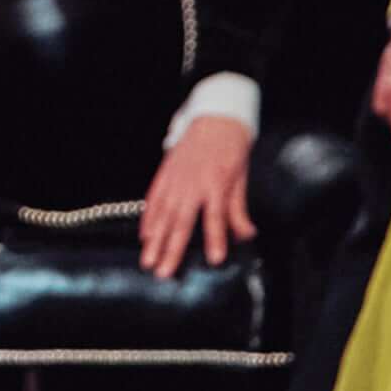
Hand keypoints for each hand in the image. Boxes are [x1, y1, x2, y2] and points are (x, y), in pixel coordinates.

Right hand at [139, 112, 252, 278]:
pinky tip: (144, 236)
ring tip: (148, 260)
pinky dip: (148, 219)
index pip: (216, 216)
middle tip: (163, 272)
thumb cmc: (231, 149)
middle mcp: (192, 183)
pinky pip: (153, 200)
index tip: (215, 259)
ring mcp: (175, 179)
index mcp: (216, 184)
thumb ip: (238, 210)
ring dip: (154, 240)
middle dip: (170, 248)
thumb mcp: (240, 179)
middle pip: (180, 222)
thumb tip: (246, 235)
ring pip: (162, 214)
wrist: (215, 118)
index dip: (216, 238)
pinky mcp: (164, 174)